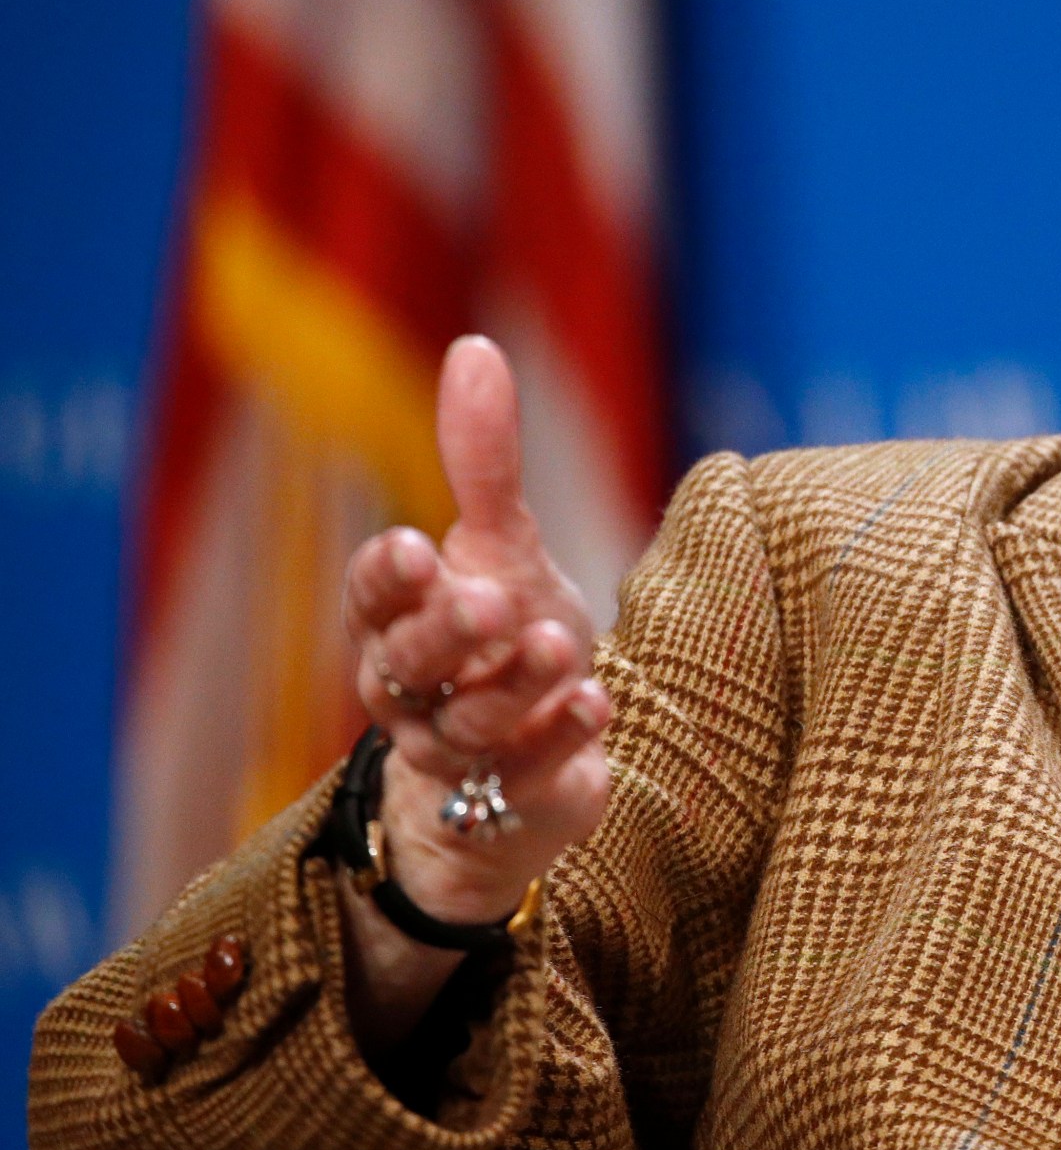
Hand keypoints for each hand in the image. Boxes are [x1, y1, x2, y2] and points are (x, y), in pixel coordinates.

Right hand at [342, 337, 612, 937]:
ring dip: (514, 686)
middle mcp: (413, 692)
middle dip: (450, 633)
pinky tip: (598, 704)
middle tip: (493, 601)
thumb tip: (475, 347)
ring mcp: (460, 754)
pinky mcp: (515, 801)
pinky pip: (529, 779)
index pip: (372, 599)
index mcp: (396, 623)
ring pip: (470, 726)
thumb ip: (483, 460)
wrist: (528, 755)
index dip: (388, 577)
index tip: (417, 545)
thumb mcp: (500, 544)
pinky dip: (562, 743)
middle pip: (411, 666)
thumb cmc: (501, 634)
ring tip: (561, 646)